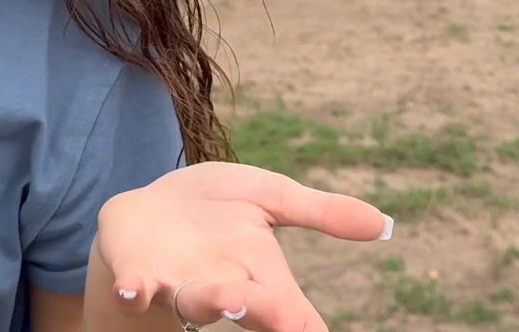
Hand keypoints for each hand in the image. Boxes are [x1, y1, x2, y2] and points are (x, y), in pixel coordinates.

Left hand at [92, 161, 393, 330]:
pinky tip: (134, 291)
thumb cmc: (219, 210)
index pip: (288, 307)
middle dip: (263, 311)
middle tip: (285, 319)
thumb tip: (384, 224)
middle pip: (247, 305)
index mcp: (259, 272)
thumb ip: (321, 212)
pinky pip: (134, 287)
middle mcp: (221, 286)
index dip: (303, 323)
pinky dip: (134, 290)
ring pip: (196, 302)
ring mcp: (177, 283)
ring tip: (226, 299)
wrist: (150, 209)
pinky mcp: (137, 271)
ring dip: (210, 302)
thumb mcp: (272, 198)